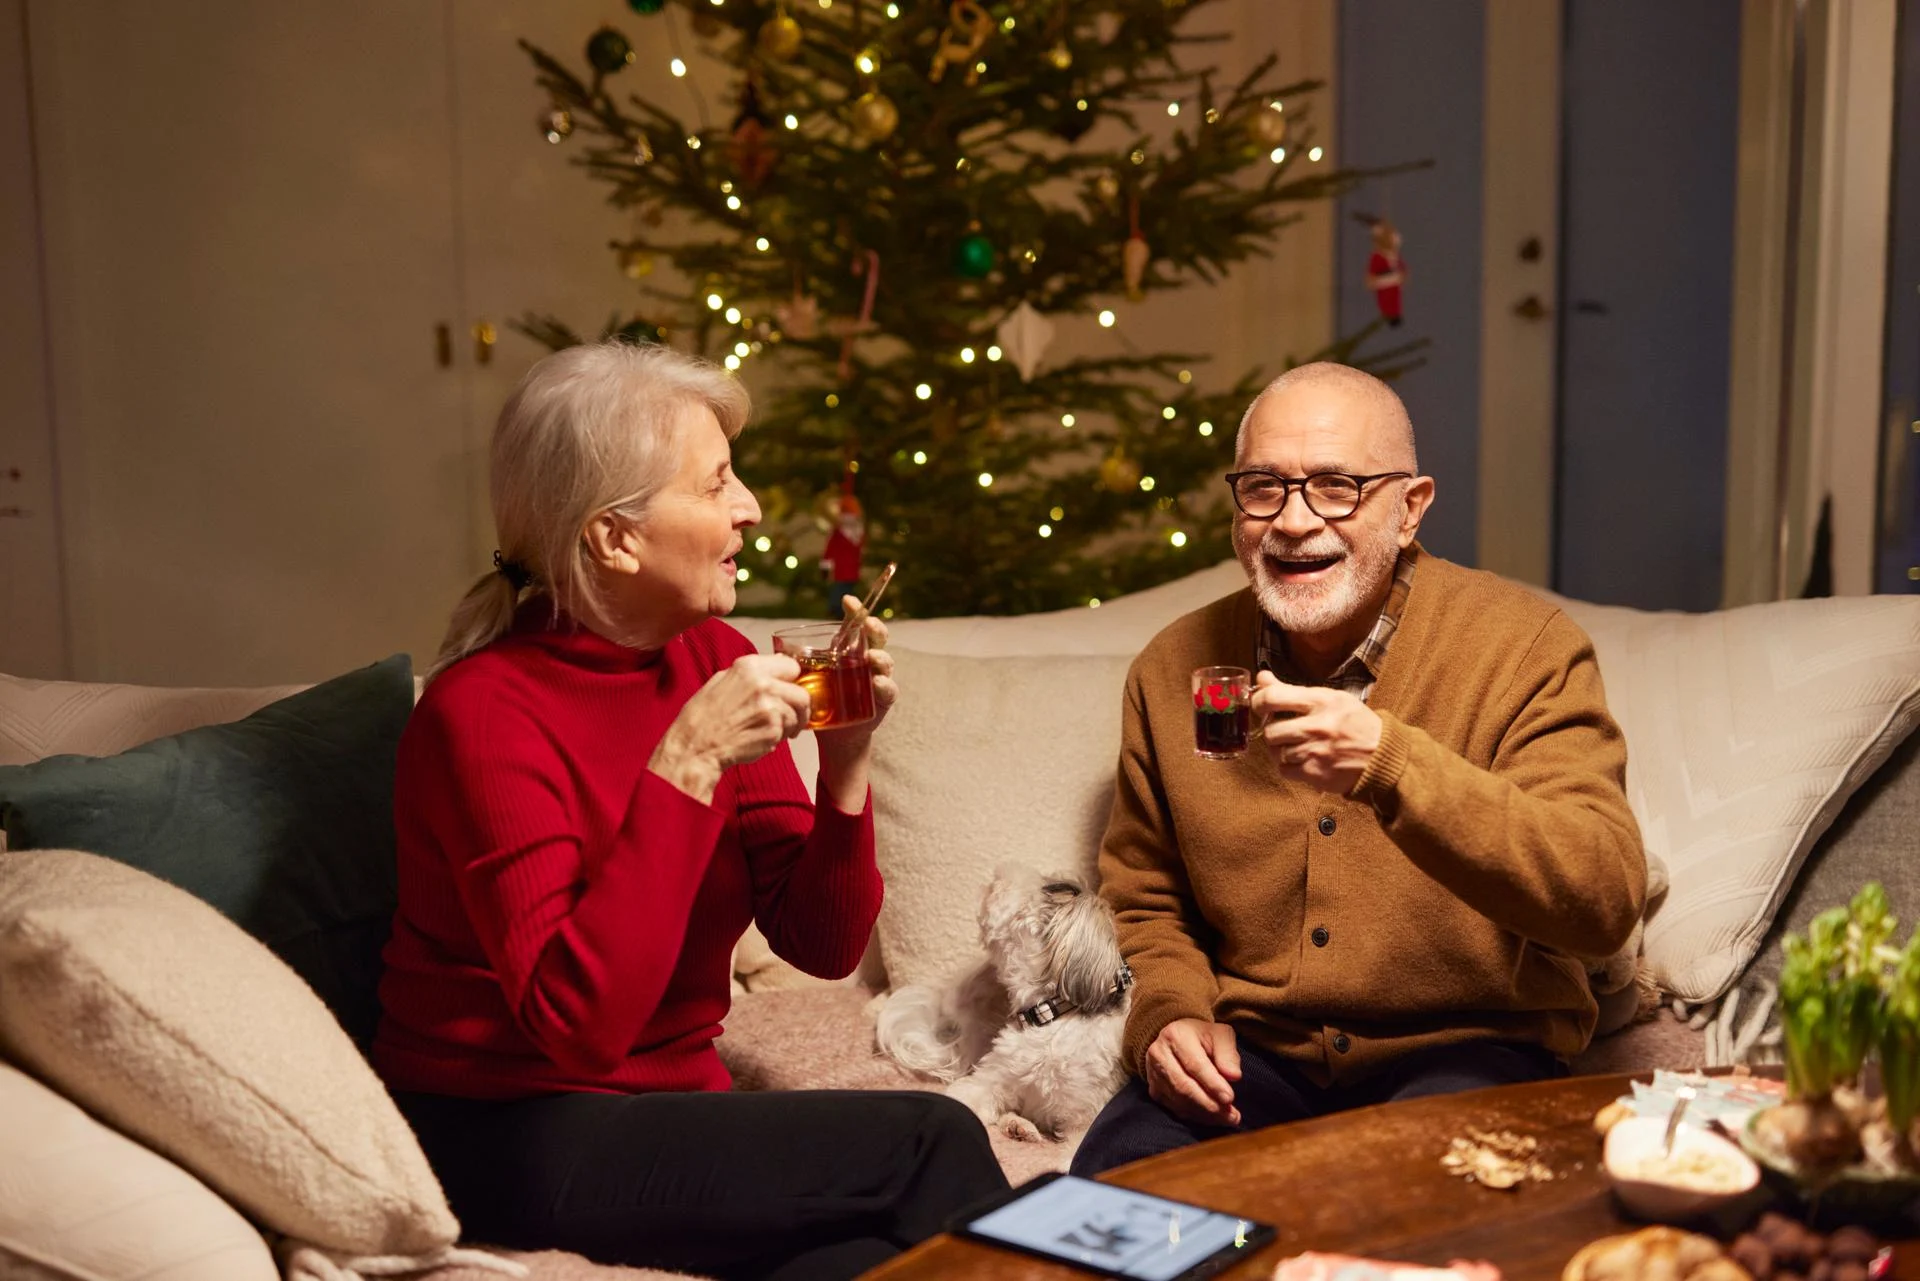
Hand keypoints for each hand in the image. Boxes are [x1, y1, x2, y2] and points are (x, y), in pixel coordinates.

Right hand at [650, 653, 810, 803]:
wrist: (695, 746)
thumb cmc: (703, 716)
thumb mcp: (722, 680)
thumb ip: (753, 672)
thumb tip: (779, 662)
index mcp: (749, 667)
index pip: (791, 666)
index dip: (791, 681)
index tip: (789, 690)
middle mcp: (763, 683)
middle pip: (802, 693)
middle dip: (798, 707)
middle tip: (791, 716)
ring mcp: (770, 707)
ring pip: (798, 714)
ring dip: (790, 724)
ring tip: (771, 730)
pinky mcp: (773, 729)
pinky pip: (788, 732)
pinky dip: (779, 737)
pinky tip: (761, 738)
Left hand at [814, 599, 895, 813]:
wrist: (834, 732)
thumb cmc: (821, 697)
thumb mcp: (811, 675)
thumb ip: (801, 661)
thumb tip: (776, 648)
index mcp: (850, 649)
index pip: (856, 624)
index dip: (856, 610)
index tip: (848, 601)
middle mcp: (867, 659)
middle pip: (877, 637)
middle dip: (874, 628)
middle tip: (867, 623)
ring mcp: (877, 678)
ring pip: (885, 661)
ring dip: (880, 657)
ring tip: (871, 658)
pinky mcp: (883, 700)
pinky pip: (889, 690)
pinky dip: (885, 686)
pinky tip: (878, 684)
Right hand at [1143, 1019, 1241, 1127]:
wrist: (1179, 1040)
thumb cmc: (1203, 1037)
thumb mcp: (1221, 1036)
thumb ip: (1228, 1054)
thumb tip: (1234, 1076)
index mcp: (1176, 1035)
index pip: (1195, 1065)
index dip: (1212, 1084)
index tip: (1229, 1098)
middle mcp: (1159, 1054)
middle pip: (1184, 1086)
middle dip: (1209, 1104)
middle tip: (1231, 1115)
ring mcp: (1154, 1073)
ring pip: (1179, 1100)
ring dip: (1205, 1113)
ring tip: (1227, 1118)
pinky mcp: (1154, 1090)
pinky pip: (1175, 1108)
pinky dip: (1195, 1116)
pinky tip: (1212, 1117)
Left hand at [1252, 672, 1381, 794]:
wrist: (1382, 755)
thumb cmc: (1355, 723)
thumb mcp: (1330, 698)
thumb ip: (1292, 690)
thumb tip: (1261, 677)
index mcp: (1322, 701)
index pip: (1273, 698)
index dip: (1258, 701)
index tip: (1260, 705)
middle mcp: (1317, 726)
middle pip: (1270, 730)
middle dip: (1272, 730)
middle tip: (1282, 730)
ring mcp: (1315, 752)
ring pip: (1276, 752)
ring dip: (1280, 749)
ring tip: (1295, 745)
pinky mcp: (1316, 773)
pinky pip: (1284, 769)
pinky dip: (1287, 765)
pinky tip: (1300, 759)